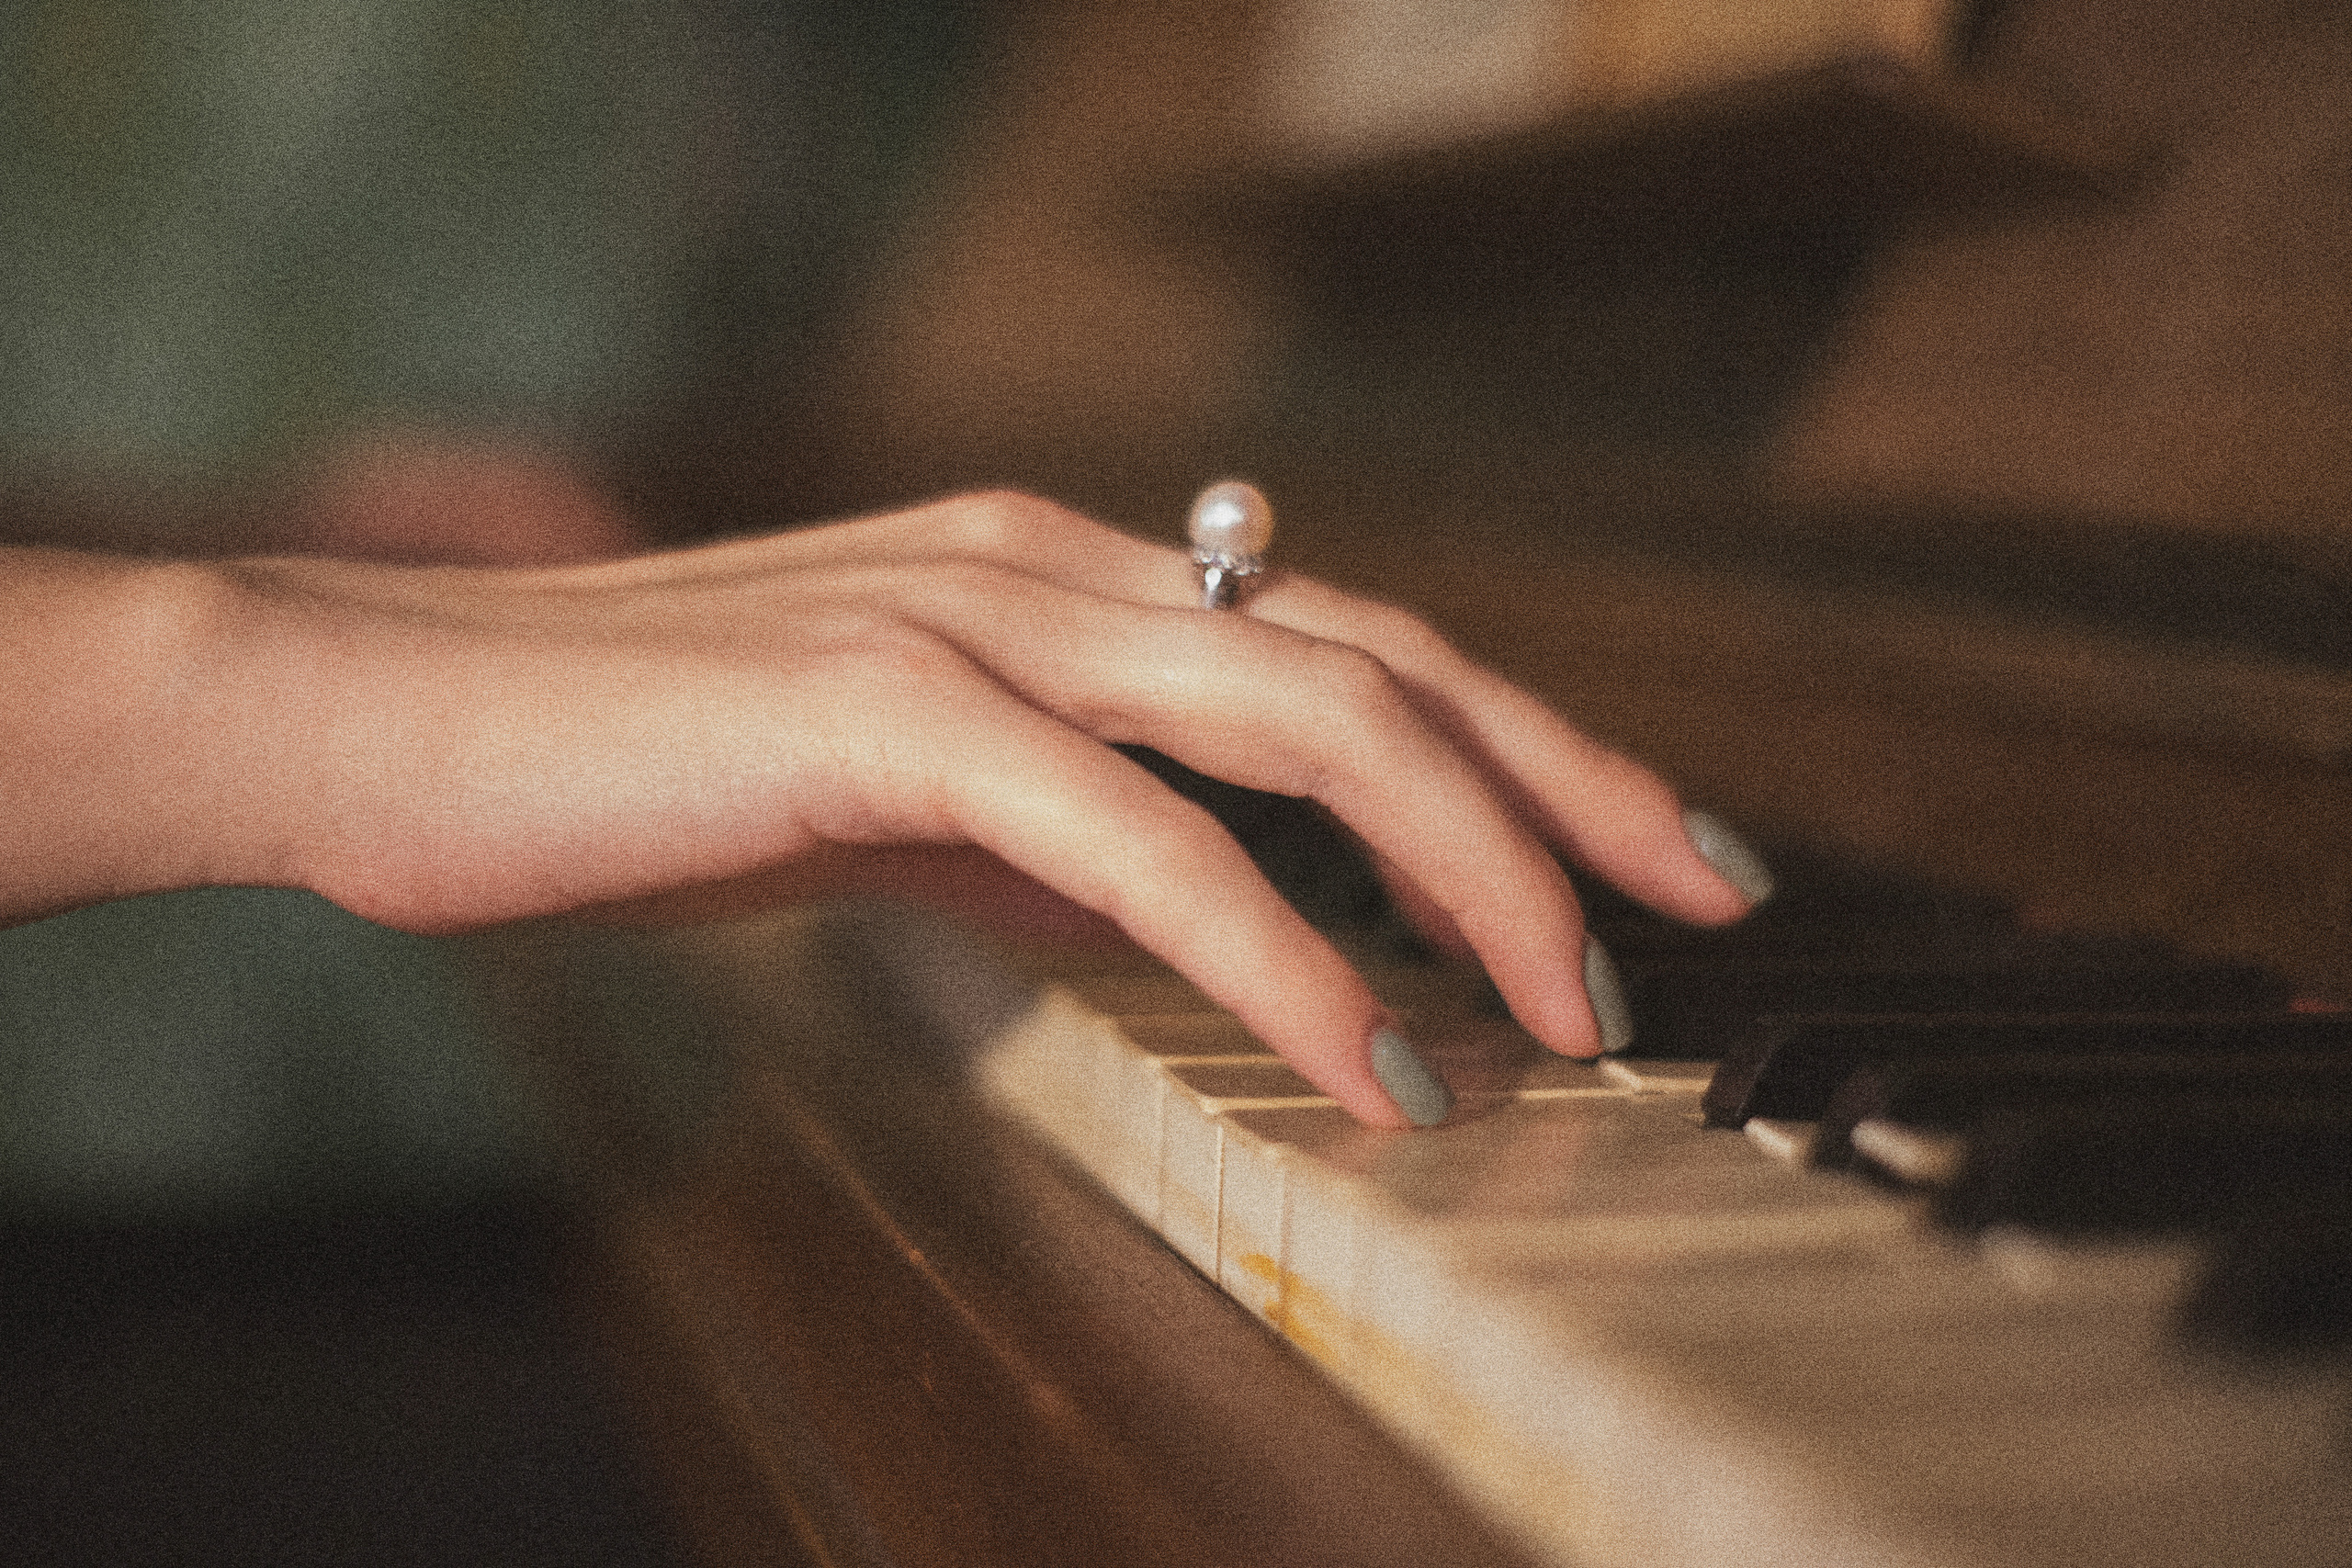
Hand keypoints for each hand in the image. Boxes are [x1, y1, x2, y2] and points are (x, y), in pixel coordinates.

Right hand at [180, 491, 1752, 1125]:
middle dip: (1572, 787)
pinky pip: (1150, 841)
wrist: (384, 706)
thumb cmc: (631, 758)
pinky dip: (1289, 955)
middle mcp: (1051, 569)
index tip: (1638, 847)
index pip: (1351, 645)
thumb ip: (1049, 838)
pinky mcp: (890, 709)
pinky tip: (1377, 1060)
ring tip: (1575, 1009)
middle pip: (1390, 660)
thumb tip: (1188, 922)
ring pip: (1315, 722)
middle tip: (1699, 908)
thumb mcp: (891, 794)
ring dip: (1476, 871)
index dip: (1521, 742)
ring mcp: (977, 624)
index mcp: (1060, 578)